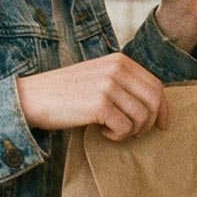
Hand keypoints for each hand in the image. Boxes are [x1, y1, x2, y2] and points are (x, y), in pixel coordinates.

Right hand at [16, 53, 167, 141]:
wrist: (33, 98)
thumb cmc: (66, 93)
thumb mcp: (98, 76)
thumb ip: (123, 83)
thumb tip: (154, 106)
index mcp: (120, 60)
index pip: (155, 85)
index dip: (163, 108)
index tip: (161, 125)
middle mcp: (117, 69)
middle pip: (154, 101)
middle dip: (150, 123)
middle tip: (135, 134)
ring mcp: (108, 85)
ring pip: (142, 117)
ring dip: (131, 131)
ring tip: (112, 131)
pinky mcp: (99, 104)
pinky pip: (125, 128)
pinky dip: (116, 136)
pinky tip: (101, 131)